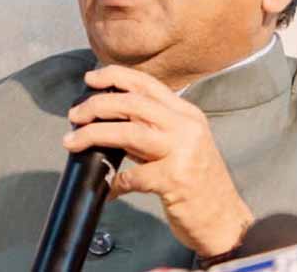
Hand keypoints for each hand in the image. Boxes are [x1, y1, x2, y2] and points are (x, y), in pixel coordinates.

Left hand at [63, 65, 253, 256]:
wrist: (224, 219)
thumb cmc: (199, 183)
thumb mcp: (181, 146)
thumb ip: (152, 130)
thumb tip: (110, 121)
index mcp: (187, 114)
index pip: (148, 84)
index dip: (116, 76)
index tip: (91, 78)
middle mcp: (186, 127)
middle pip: (134, 103)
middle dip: (97, 105)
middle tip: (75, 115)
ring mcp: (182, 153)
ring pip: (129, 133)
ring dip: (94, 135)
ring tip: (72, 141)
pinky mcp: (175, 180)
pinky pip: (133, 176)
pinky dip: (114, 182)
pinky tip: (107, 189)